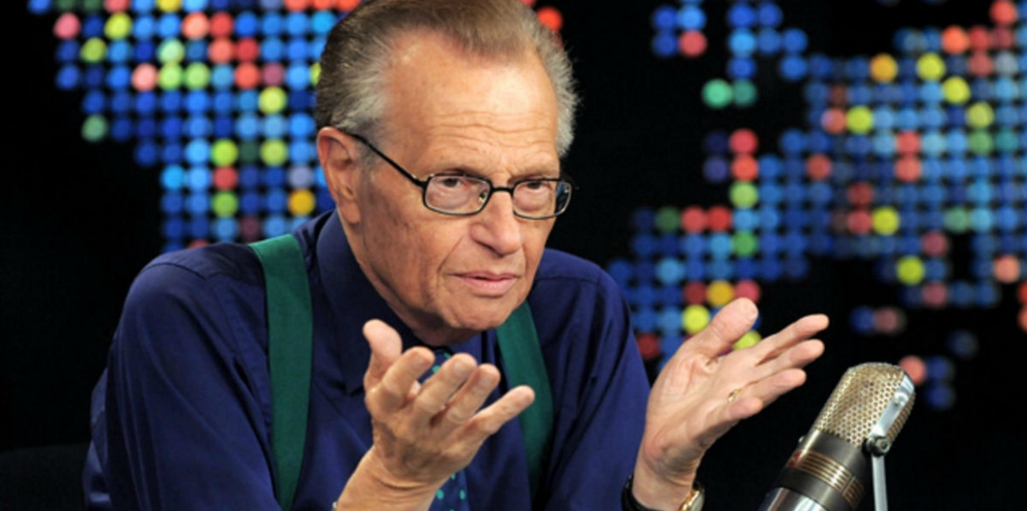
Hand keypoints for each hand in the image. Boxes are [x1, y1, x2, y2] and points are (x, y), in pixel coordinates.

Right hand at [336, 320, 534, 509]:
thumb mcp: (379, 388)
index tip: (424, 352)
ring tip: (491, 371)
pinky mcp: (463, 446)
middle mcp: (410, 425)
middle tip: (465, 359)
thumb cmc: (393, 415)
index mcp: (386, 406)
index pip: (394, 388)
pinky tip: (525, 394)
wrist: (401, 473)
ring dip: (475, 394)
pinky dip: (506, 411)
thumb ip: (382, 356)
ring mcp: (438, 438)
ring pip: (458, 416)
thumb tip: (374, 325)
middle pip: (429, 404)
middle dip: (447, 382)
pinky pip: (486, 427)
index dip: (407, 371)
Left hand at [632, 298, 827, 508]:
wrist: (657, 435)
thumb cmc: (678, 396)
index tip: (820, 321)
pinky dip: (740, 409)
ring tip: (798, 376)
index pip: (771, 347)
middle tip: (817, 347)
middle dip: (794, 358)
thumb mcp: (694, 352)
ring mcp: (726, 405)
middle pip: (772, 369)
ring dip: (777, 386)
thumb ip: (719, 332)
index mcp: (736, 365)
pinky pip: (725, 416)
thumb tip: (749, 304)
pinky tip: (753, 403)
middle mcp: (738, 385)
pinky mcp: (707, 424)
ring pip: (757, 393)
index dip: (794, 334)